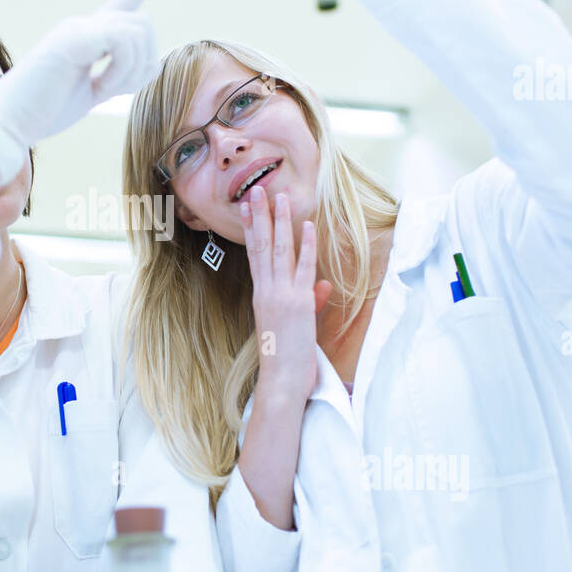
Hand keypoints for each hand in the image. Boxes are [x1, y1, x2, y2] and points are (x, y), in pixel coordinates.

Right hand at [0, 0, 168, 182]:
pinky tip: (96, 87)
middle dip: (143, 62)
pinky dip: (119, 72)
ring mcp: (77, 29)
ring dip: (129, 70)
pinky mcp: (73, 39)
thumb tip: (151, 65)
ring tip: (99, 89)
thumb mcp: (91, 91)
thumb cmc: (43, 111)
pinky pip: (122, 43)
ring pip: (138, 30)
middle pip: (143, 23)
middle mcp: (82, 25)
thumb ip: (119, 75)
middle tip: (111, 90)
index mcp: (87, 36)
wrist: (8, 123)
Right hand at [240, 187, 331, 402]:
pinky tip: (305, 225)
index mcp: (262, 296)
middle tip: (256, 189)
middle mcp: (267, 291)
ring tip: (279, 196)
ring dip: (280, 222)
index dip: (252, 229)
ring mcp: (281, 295)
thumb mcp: (298, 326)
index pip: (255, 255)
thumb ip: (311, 301)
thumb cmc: (286, 360)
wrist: (282, 381)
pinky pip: (302, 268)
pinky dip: (305, 246)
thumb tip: (323, 285)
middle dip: (260, 216)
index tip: (248, 207)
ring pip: (278, 251)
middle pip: (261, 246)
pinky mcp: (298, 302)